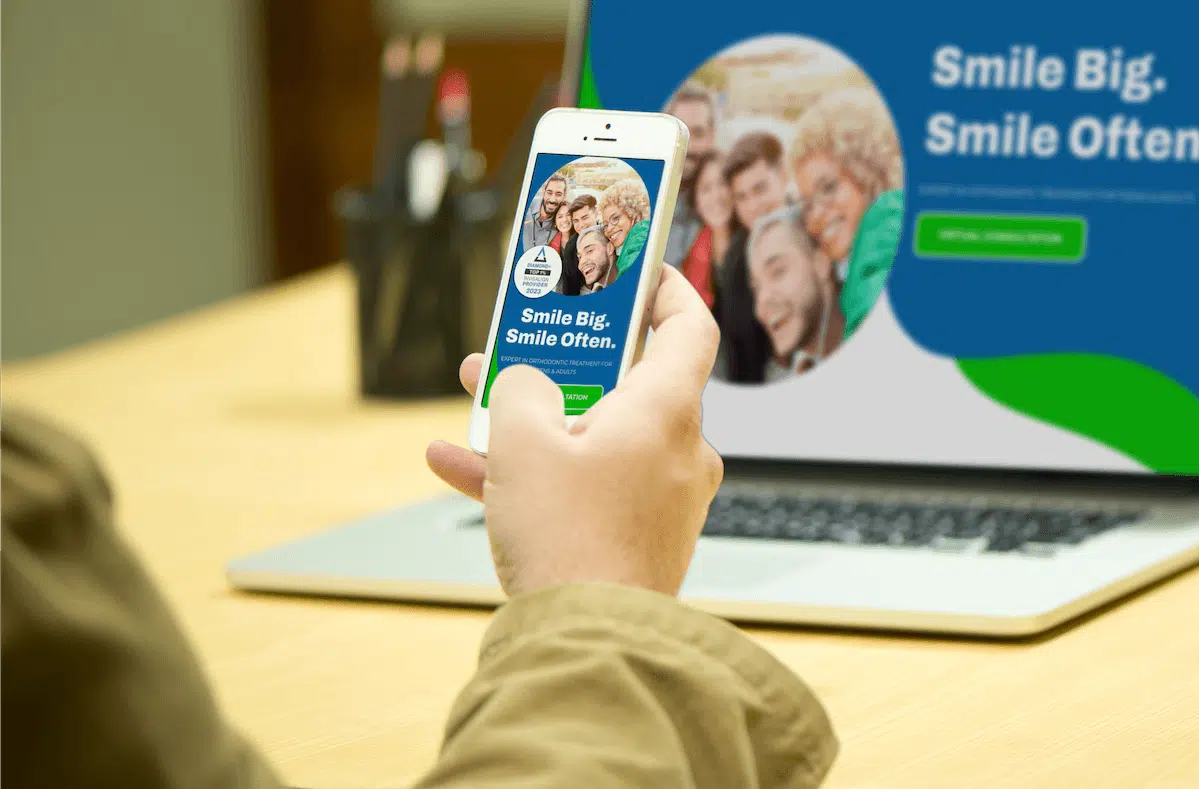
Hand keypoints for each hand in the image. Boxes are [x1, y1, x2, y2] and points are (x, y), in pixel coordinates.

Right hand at [427, 265, 722, 595]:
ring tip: (475, 403)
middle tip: (524, 342)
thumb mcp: (523, 444)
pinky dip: (537, 473)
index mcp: (666, 412)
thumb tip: (524, 387)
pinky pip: (586, 486)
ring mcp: (660, 497)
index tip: (638, 270)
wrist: (588, 644)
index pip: (689, 327)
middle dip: (564, 363)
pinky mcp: (637, 536)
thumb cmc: (569, 539)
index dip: (665, 288)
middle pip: (627, 383)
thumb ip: (520, 391)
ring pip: (596, 436)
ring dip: (536, 419)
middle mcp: (677, 451)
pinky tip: (457, 466)